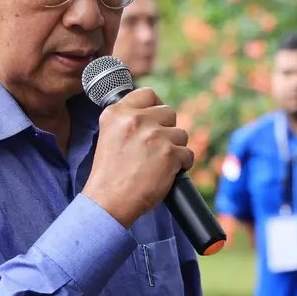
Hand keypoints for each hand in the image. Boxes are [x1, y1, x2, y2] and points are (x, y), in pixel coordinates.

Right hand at [83, 88, 193, 227]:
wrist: (108, 201)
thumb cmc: (110, 174)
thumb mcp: (109, 135)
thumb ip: (128, 120)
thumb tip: (154, 113)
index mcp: (117, 113)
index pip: (147, 94)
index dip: (156, 106)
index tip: (156, 119)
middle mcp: (135, 119)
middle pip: (168, 112)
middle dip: (167, 129)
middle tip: (155, 147)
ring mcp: (154, 135)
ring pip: (181, 133)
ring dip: (175, 148)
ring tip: (159, 163)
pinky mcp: (169, 153)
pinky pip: (188, 154)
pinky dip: (182, 165)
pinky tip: (168, 173)